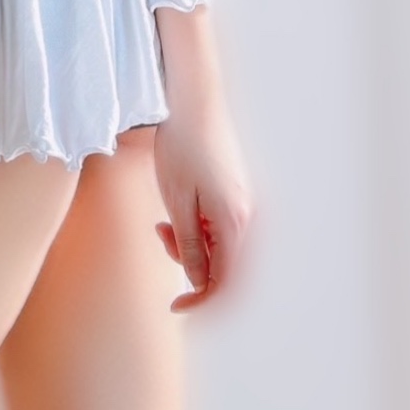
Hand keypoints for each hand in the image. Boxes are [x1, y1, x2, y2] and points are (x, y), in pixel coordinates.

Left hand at [152, 94, 255, 312]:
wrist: (194, 103)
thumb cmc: (180, 148)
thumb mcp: (177, 202)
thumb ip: (190, 246)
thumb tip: (200, 282)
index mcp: (234, 222)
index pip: (225, 281)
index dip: (201, 300)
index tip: (175, 307)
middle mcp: (247, 215)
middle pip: (225, 265)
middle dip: (190, 264)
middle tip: (161, 235)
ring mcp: (244, 202)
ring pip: (221, 245)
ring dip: (192, 244)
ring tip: (164, 221)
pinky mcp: (236, 192)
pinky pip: (220, 226)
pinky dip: (198, 228)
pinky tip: (177, 211)